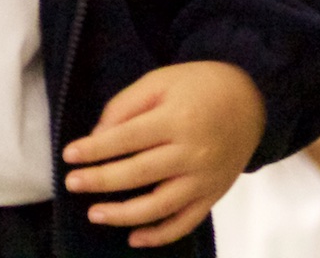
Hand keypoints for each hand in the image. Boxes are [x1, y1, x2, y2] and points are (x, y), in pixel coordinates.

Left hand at [63, 61, 265, 247]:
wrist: (250, 100)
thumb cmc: (198, 86)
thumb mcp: (159, 81)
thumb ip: (126, 106)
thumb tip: (97, 137)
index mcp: (176, 119)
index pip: (126, 139)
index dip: (95, 149)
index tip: (69, 155)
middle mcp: (191, 153)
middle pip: (138, 173)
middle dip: (100, 180)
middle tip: (71, 183)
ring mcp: (204, 179)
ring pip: (159, 206)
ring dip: (124, 214)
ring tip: (94, 214)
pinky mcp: (213, 195)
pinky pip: (186, 222)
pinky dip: (160, 235)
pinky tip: (134, 237)